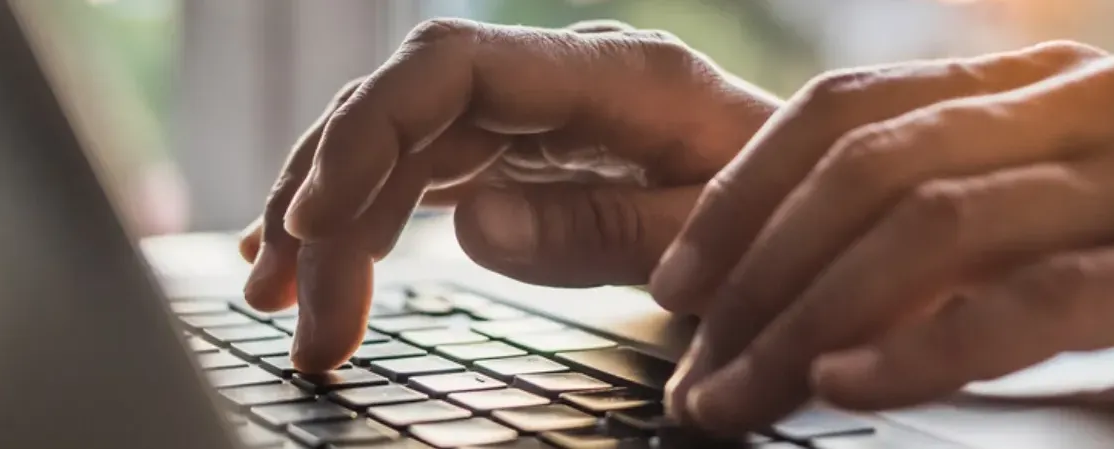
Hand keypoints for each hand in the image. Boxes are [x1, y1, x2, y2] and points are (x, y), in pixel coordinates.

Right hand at [239, 19, 777, 371]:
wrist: (833, 201)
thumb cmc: (792, 215)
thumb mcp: (716, 234)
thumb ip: (605, 228)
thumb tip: (471, 224)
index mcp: (613, 76)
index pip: (450, 67)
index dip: (367, 133)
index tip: (315, 222)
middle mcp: (559, 77)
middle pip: (402, 109)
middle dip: (329, 203)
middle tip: (296, 317)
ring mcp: (535, 110)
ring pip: (396, 140)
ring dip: (327, 217)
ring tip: (281, 307)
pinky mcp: (524, 147)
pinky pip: (421, 168)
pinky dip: (363, 217)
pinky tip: (315, 263)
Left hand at [649, 41, 1113, 432]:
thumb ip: (998, 224)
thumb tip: (849, 292)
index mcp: (1053, 89)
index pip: (851, 113)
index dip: (743, 195)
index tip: (677, 286)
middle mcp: (1092, 108)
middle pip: (866, 167)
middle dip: (751, 273)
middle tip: (689, 370)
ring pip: (933, 225)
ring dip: (809, 319)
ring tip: (740, 398)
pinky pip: (1043, 292)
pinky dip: (934, 340)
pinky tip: (859, 385)